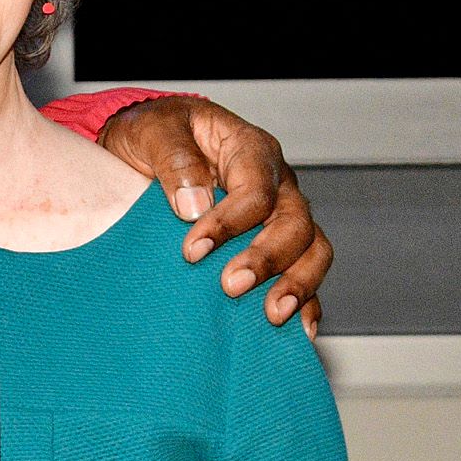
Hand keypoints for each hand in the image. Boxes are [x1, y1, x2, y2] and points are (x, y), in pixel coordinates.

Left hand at [95, 94, 331, 332]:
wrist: (147, 147)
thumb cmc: (155, 133)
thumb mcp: (152, 130)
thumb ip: (174, 159)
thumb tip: (194, 205)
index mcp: (250, 150)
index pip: (256, 190)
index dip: (229, 222)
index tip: (193, 250)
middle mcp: (276, 184)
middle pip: (295, 223)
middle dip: (267, 259)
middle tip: (231, 286)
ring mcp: (281, 216)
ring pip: (312, 249)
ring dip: (297, 284)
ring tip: (273, 315)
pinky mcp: (275, 245)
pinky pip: (303, 273)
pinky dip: (306, 302)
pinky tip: (297, 330)